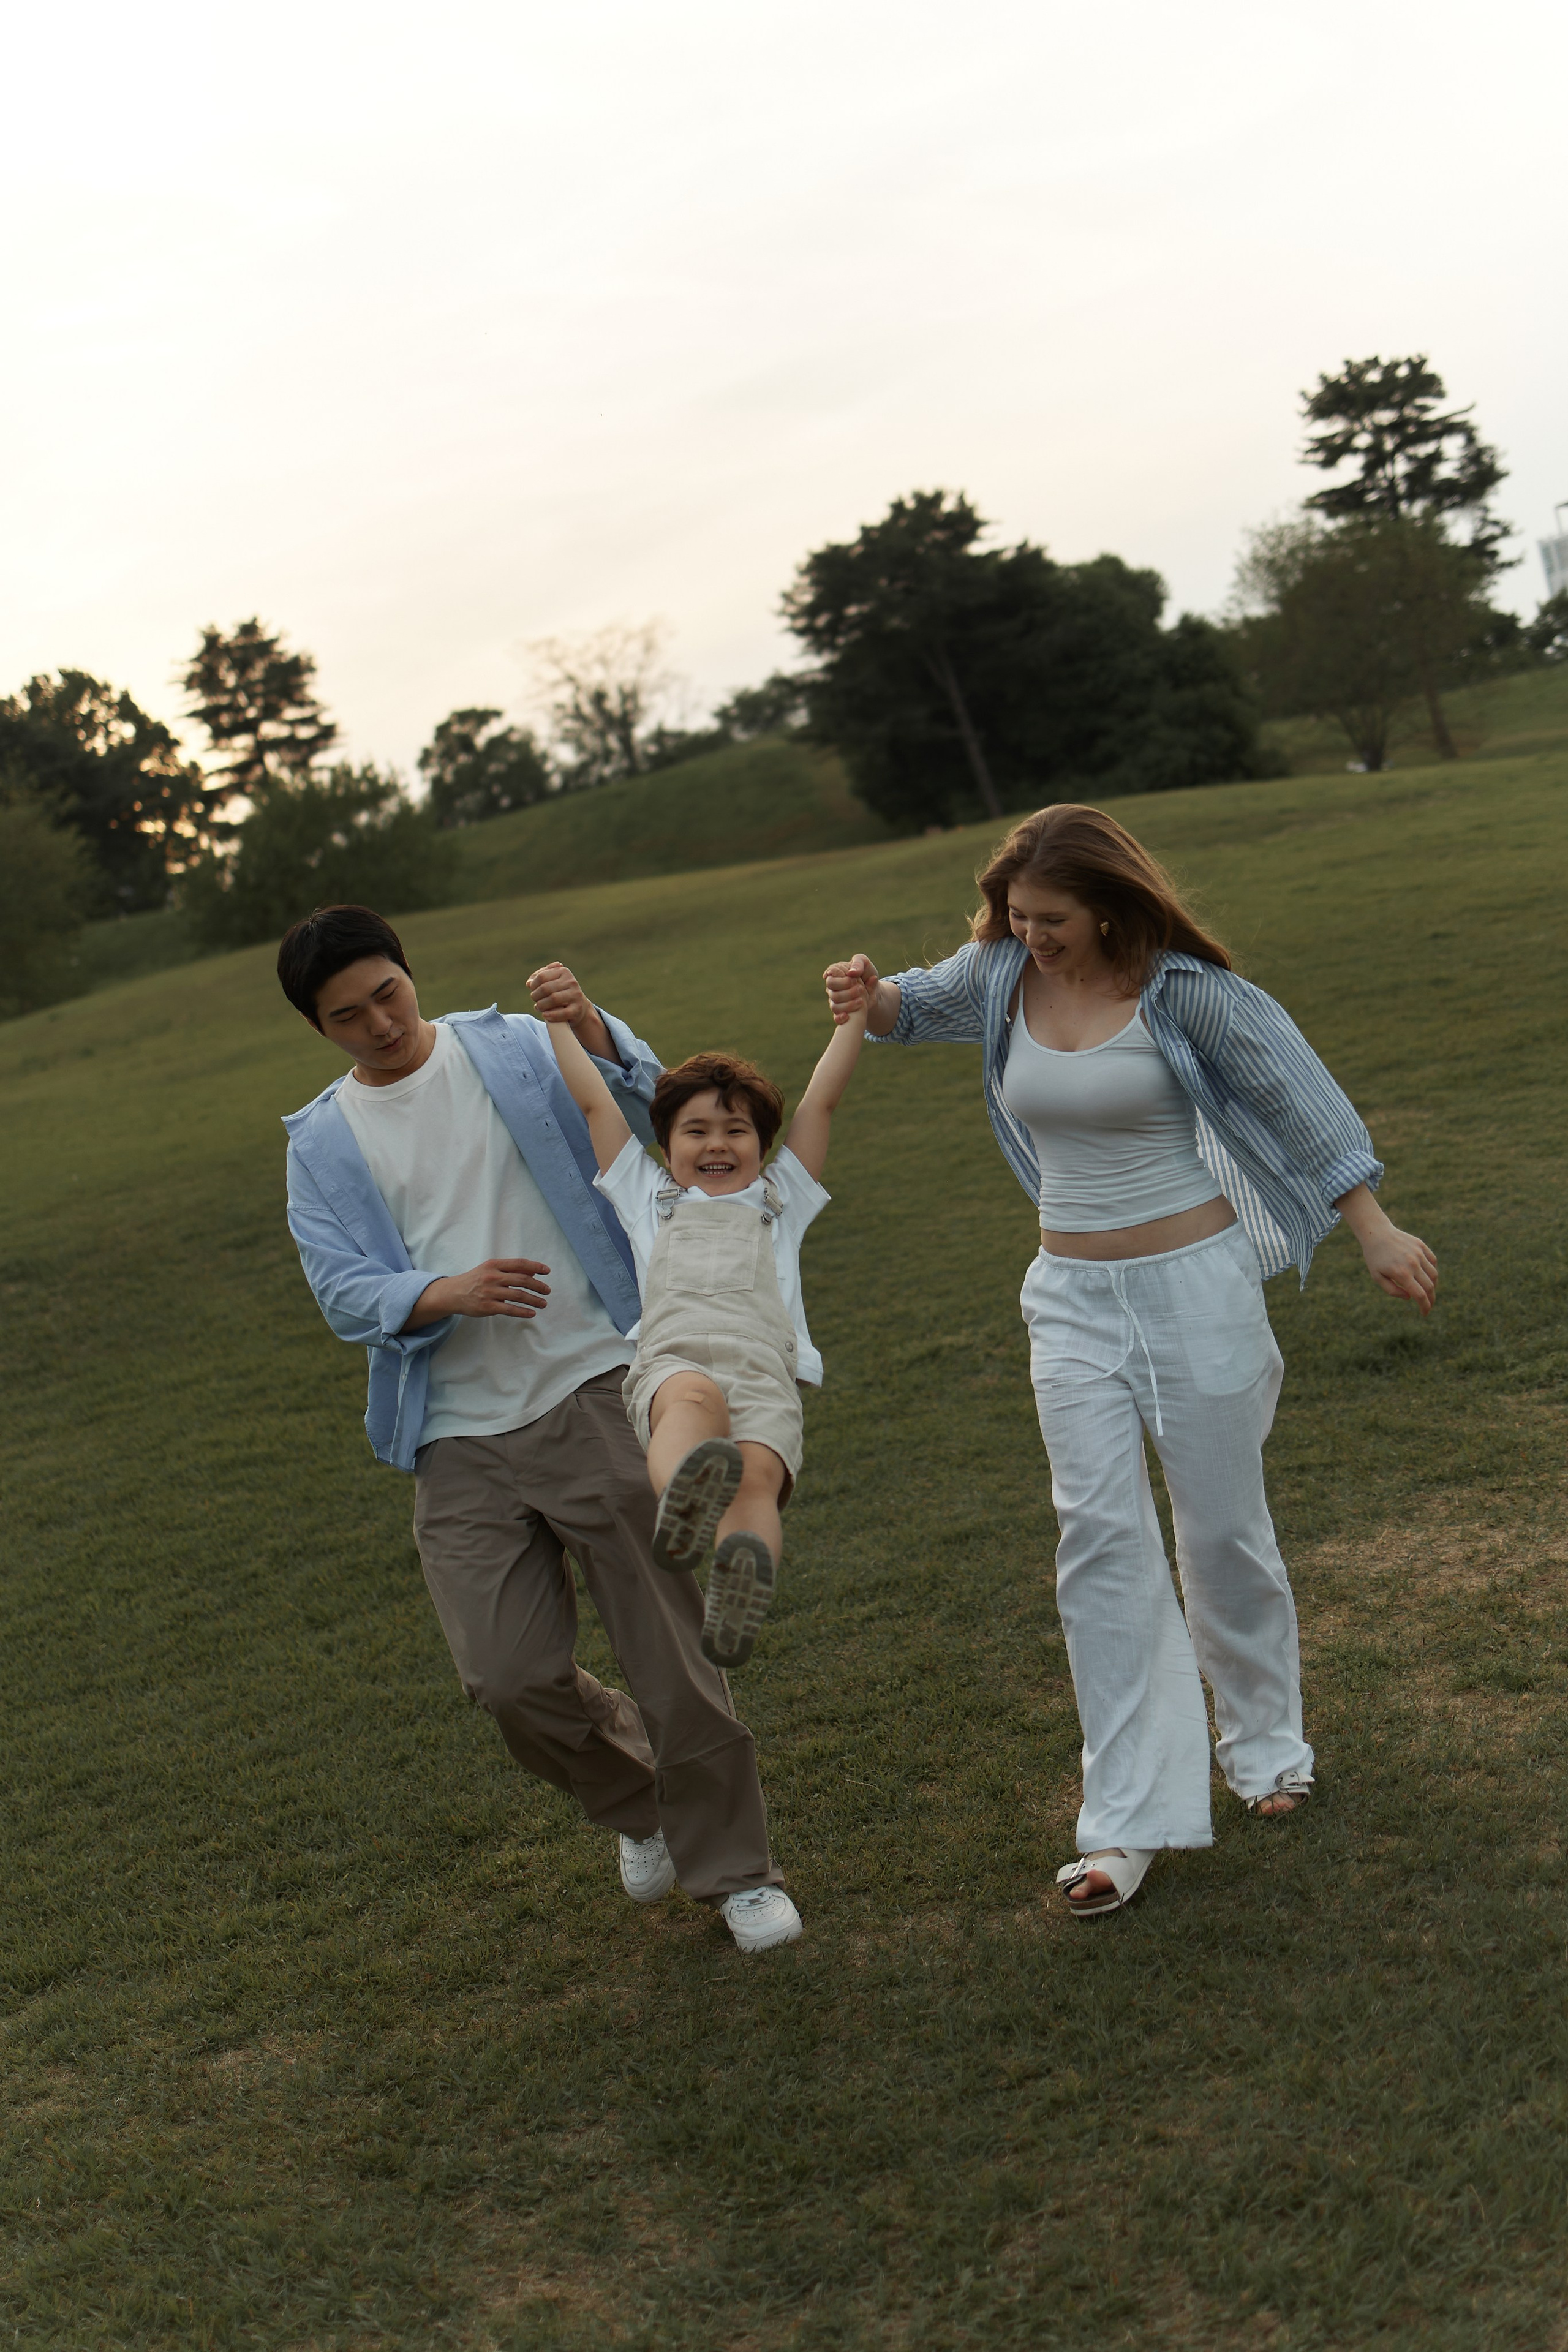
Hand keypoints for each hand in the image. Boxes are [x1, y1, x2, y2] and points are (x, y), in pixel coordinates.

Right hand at [413, 1259, 550, 1327]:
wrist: (454, 1293)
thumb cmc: (475, 1280)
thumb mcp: (490, 1269)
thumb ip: (510, 1270)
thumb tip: (533, 1273)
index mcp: (494, 1264)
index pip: (519, 1263)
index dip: (535, 1266)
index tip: (547, 1271)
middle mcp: (492, 1276)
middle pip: (522, 1279)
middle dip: (538, 1285)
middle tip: (547, 1290)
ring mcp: (489, 1292)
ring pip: (518, 1295)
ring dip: (534, 1300)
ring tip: (543, 1303)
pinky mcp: (487, 1306)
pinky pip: (509, 1309)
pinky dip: (523, 1311)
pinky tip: (532, 1313)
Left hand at [526, 962, 589, 1026]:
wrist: (579, 1008)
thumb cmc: (561, 993)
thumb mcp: (552, 982)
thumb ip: (540, 978)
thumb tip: (529, 983)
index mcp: (564, 972)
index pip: (542, 976)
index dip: (533, 985)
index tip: (533, 990)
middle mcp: (571, 981)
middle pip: (545, 988)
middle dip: (536, 996)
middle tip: (536, 1001)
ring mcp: (576, 995)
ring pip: (553, 999)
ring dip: (541, 1005)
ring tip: (539, 1007)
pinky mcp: (577, 1009)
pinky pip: (562, 1012)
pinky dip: (551, 1015)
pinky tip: (545, 1015)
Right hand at [824, 954, 878, 1025]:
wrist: (875, 991)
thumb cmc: (868, 974)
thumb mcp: (865, 964)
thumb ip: (858, 963)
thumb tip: (851, 973)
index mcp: (836, 972)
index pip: (830, 974)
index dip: (841, 977)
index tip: (852, 978)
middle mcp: (833, 986)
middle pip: (831, 990)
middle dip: (846, 990)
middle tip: (860, 988)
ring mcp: (836, 1000)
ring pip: (834, 1005)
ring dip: (848, 1004)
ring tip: (861, 1000)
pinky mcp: (841, 1011)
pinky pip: (836, 1017)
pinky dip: (840, 1017)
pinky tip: (847, 1016)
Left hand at [1360, 1225, 1437, 1315]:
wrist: (1376, 1233)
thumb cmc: (1375, 1257)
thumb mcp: (1377, 1277)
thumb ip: (1392, 1290)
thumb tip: (1410, 1297)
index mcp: (1402, 1274)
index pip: (1420, 1295)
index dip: (1425, 1307)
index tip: (1425, 1313)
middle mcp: (1413, 1263)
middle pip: (1430, 1287)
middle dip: (1431, 1299)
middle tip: (1428, 1305)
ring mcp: (1419, 1253)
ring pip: (1434, 1275)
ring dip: (1433, 1285)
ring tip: (1427, 1291)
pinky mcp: (1421, 1246)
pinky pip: (1433, 1261)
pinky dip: (1432, 1270)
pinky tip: (1426, 1275)